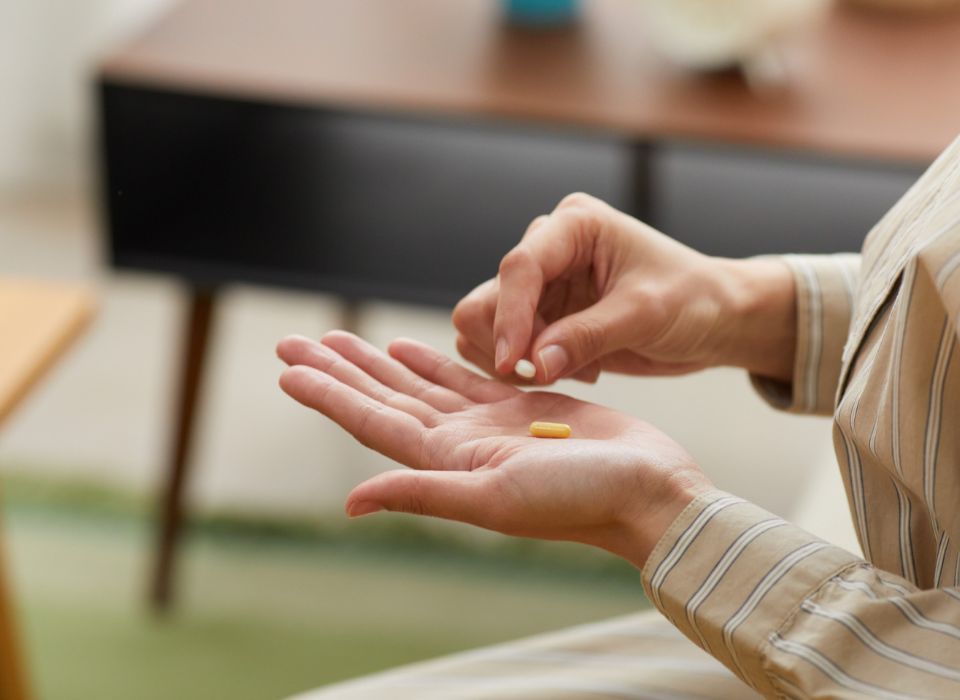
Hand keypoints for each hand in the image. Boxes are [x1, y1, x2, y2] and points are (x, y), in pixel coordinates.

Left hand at [277, 331, 712, 568]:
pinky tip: (409, 347)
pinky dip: (431, 361)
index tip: (289, 368)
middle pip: (383, 397)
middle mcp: (459, 445)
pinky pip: (462, 378)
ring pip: (417, 384)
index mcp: (448, 463)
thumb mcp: (495, 499)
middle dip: (338, 368)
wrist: (648, 491)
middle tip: (294, 339)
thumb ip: (423, 492)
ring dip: (376, 361)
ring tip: (340, 337)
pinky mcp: (520, 407)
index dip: (328, 394)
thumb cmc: (581, 499)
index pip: (372, 422)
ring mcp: (487, 426)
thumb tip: (351, 503)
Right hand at [453, 192, 796, 383]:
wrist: (715, 320)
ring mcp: (542, 284)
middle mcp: (549, 248)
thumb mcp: (644, 315)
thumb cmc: (693, 300)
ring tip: (570, 370)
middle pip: (489, 297)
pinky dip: (527, 368)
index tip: (513, 364)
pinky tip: (577, 369)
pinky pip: (506, 346)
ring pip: (485, 324)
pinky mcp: (543, 316)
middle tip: (547, 373)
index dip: (509, 317)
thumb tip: (533, 365)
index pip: (520, 268)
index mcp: (574, 226)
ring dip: (514, 359)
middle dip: (508, 342)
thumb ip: (587, 337)